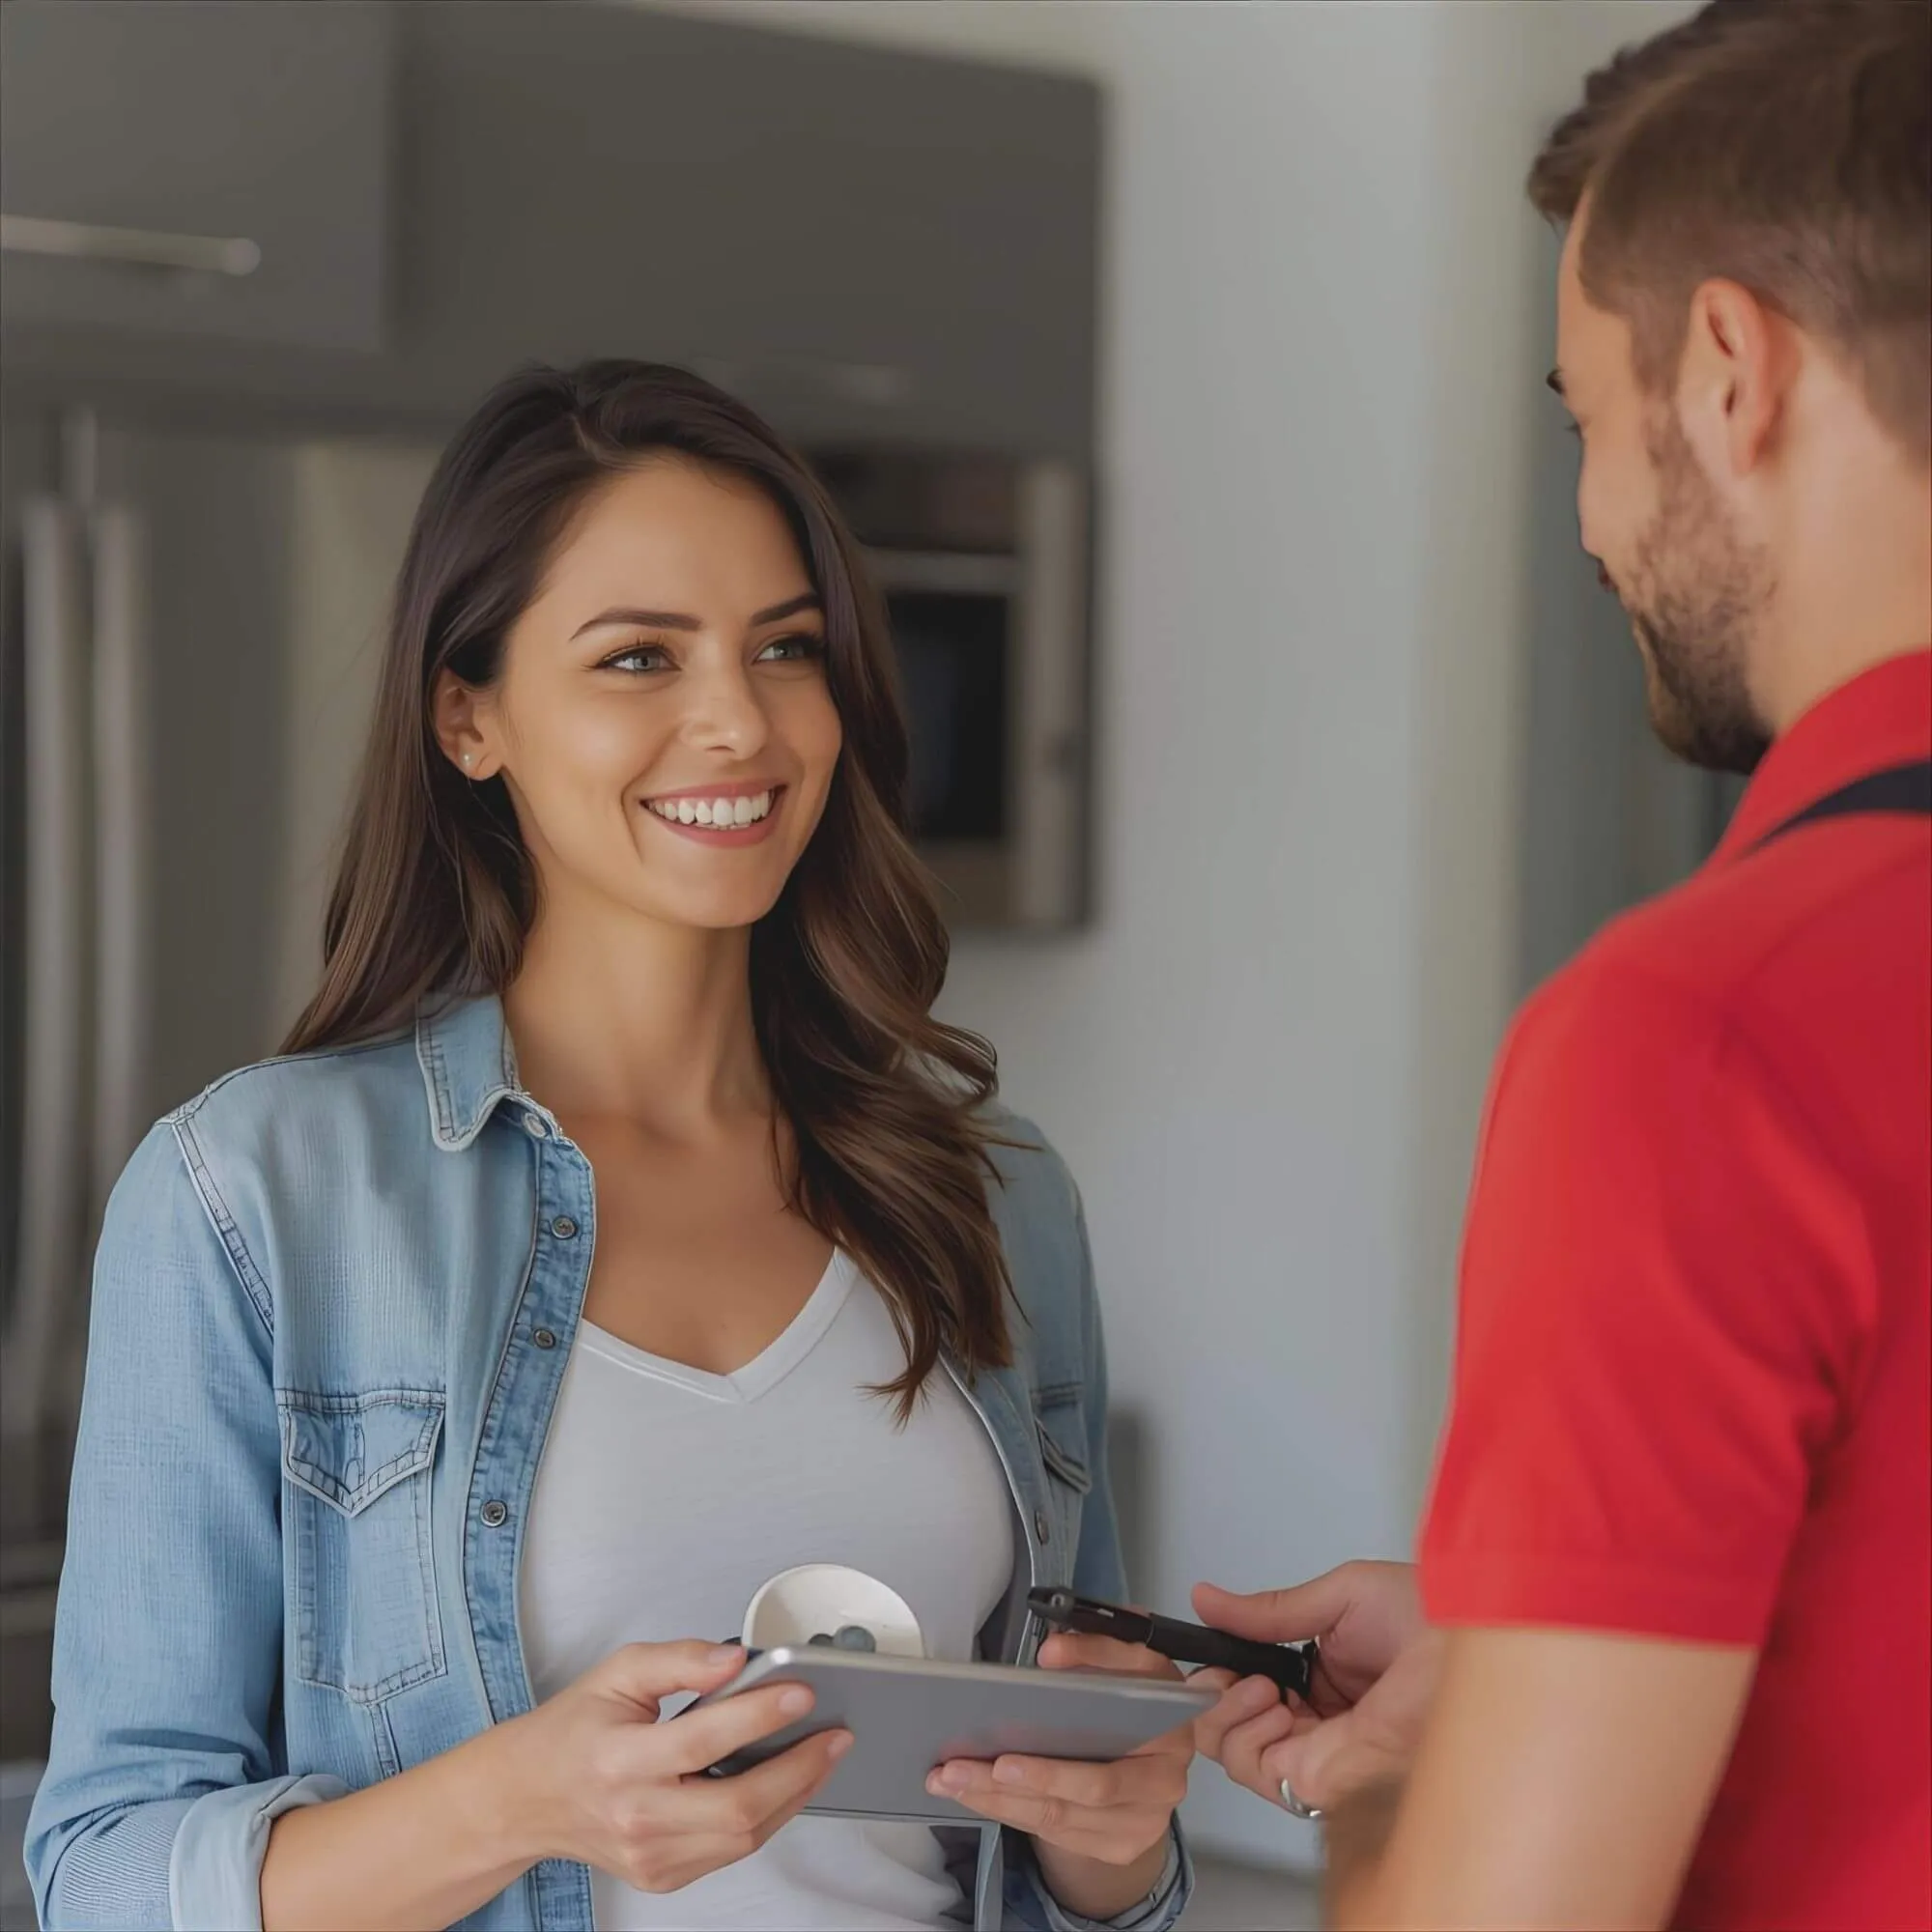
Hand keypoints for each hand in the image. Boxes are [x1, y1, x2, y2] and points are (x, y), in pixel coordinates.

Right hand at [505, 1641, 850, 1892]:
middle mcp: (636, 1817)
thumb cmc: (573, 1732)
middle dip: (799, 1769)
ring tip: (821, 1755)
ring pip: (743, 1836)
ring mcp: (651, 1857)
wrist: (526, 1798)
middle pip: (736, 1807)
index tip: (801, 1693)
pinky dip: (767, 1816)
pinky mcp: (663, 1876)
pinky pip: (731, 1850)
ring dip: (794, 1794)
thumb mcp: (618, 1672)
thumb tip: (736, 1658)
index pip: (703, 1739)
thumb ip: (680, 1659)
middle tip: (835, 1735)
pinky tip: (783, 1783)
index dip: (760, 1714)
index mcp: (620, 1760)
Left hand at [927, 1632, 1190, 1867]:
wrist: (1150, 1774)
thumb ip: (1096, 1650)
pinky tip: (973, 1793)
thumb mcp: (1123, 1667)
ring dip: (1000, 1796)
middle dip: (1034, 1772)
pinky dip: (1008, 1811)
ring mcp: (1145, 1819)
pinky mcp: (1119, 1846)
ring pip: (1063, 1814)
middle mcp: (1167, 1776)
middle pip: (1096, 1782)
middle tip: (980, 1760)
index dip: (1094, 1664)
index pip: (1135, 1687)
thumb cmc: (1129, 1709)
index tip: (1046, 1657)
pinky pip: (1054, 1833)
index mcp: (1174, 1716)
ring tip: (952, 1776)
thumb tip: (1053, 1654)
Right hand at [1191, 1563, 1439, 1814]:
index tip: (1205, 1649)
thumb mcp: (1341, 1597)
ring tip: (1258, 1683)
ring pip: (1237, 1756)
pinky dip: (1246, 1739)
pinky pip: (1260, 1774)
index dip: (1219, 1671)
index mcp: (1326, 1678)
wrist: (1472, 1646)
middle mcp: (1322, 1720)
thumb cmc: (1434, 1621)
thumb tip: (1210, 1599)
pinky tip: (1273, 1706)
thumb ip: (1270, 1610)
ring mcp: (1323, 1752)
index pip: (1250, 1686)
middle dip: (1211, 1695)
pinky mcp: (1326, 1778)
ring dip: (1227, 1715)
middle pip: (1234, 1726)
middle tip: (1219, 1670)